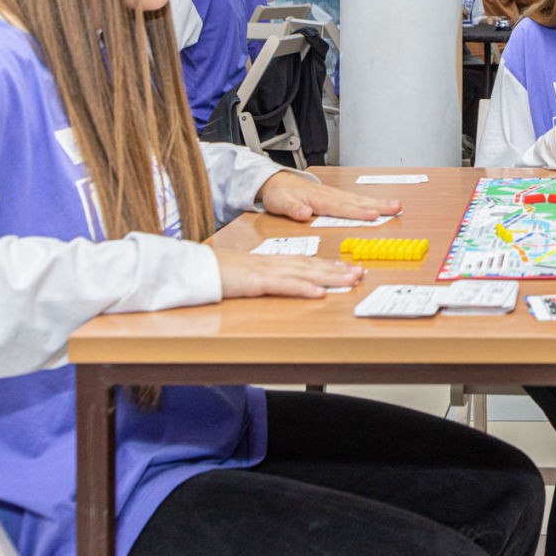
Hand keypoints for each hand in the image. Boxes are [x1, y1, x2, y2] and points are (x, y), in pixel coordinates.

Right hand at [214, 248, 362, 299]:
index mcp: (272, 263)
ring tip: (350, 280)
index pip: (307, 263)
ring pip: (304, 273)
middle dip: (338, 270)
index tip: (349, 269)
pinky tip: (318, 292)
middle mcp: (273, 264)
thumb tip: (284, 287)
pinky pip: (283, 285)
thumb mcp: (248, 277)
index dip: (330, 266)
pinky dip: (302, 288)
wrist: (194, 268)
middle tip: (360, 274)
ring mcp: (265, 271)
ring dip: (329, 277)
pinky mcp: (255, 282)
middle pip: (312, 266)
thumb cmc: (218, 274)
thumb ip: (266, 280)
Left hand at [256, 172, 401, 223]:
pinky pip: (356, 200)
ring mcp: (335, 194)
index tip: (373, 215)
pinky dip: (370, 202)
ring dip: (379, 203)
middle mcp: (330, 195)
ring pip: (360, 199)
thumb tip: (304, 212)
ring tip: (396, 206)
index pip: (342, 207)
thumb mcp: (280, 202)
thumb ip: (292, 207)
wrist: (277, 181)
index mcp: (319, 198)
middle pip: (357, 202)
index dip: (358, 212)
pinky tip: (381, 205)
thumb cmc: (280, 193)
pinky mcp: (336, 196)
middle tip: (396, 208)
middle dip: (378, 205)